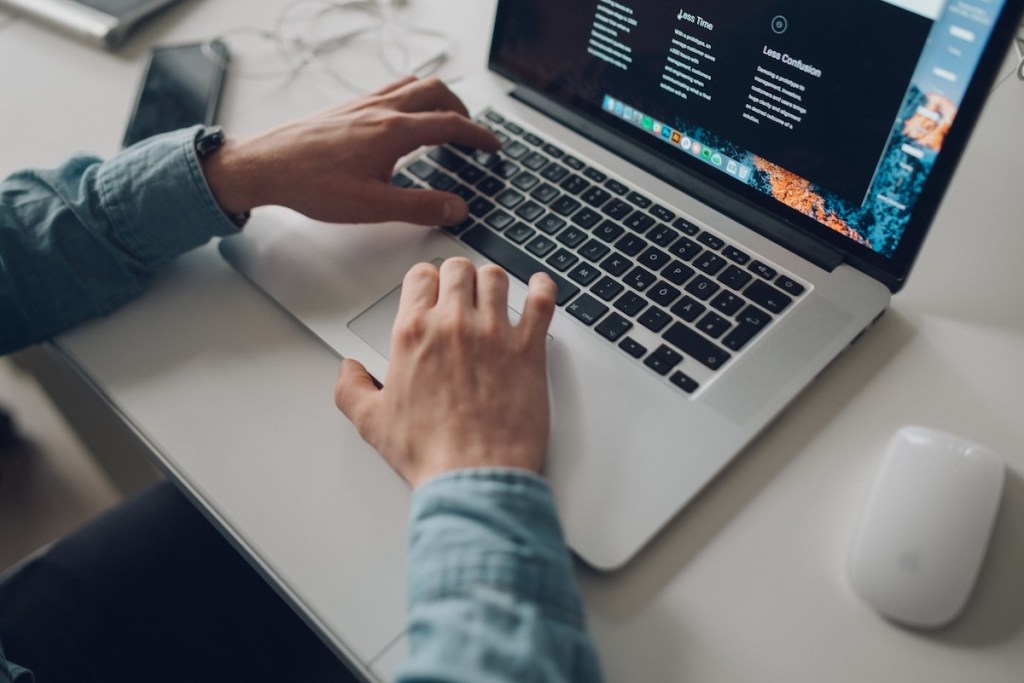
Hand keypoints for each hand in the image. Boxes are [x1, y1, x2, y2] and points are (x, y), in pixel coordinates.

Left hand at [201, 76, 499, 225]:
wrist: (265, 166)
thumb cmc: (311, 184)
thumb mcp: (373, 207)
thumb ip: (420, 207)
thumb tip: (456, 208)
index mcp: (393, 131)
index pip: (450, 124)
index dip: (478, 135)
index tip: (493, 146)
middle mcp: (381, 109)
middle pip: (436, 92)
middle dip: (462, 109)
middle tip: (472, 132)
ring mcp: (363, 104)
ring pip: (413, 84)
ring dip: (438, 97)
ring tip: (445, 119)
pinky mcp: (347, 107)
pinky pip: (390, 89)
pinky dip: (410, 97)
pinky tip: (402, 120)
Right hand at [334, 259, 556, 487]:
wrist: (474, 476)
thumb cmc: (430, 452)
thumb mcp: (373, 422)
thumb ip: (352, 389)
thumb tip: (348, 371)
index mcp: (414, 334)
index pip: (420, 277)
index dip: (426, 281)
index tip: (430, 289)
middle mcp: (454, 325)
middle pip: (458, 270)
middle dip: (458, 276)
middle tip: (461, 291)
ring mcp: (494, 333)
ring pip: (496, 278)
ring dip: (492, 282)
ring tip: (493, 293)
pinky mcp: (529, 349)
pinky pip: (541, 301)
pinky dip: (542, 288)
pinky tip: (538, 288)